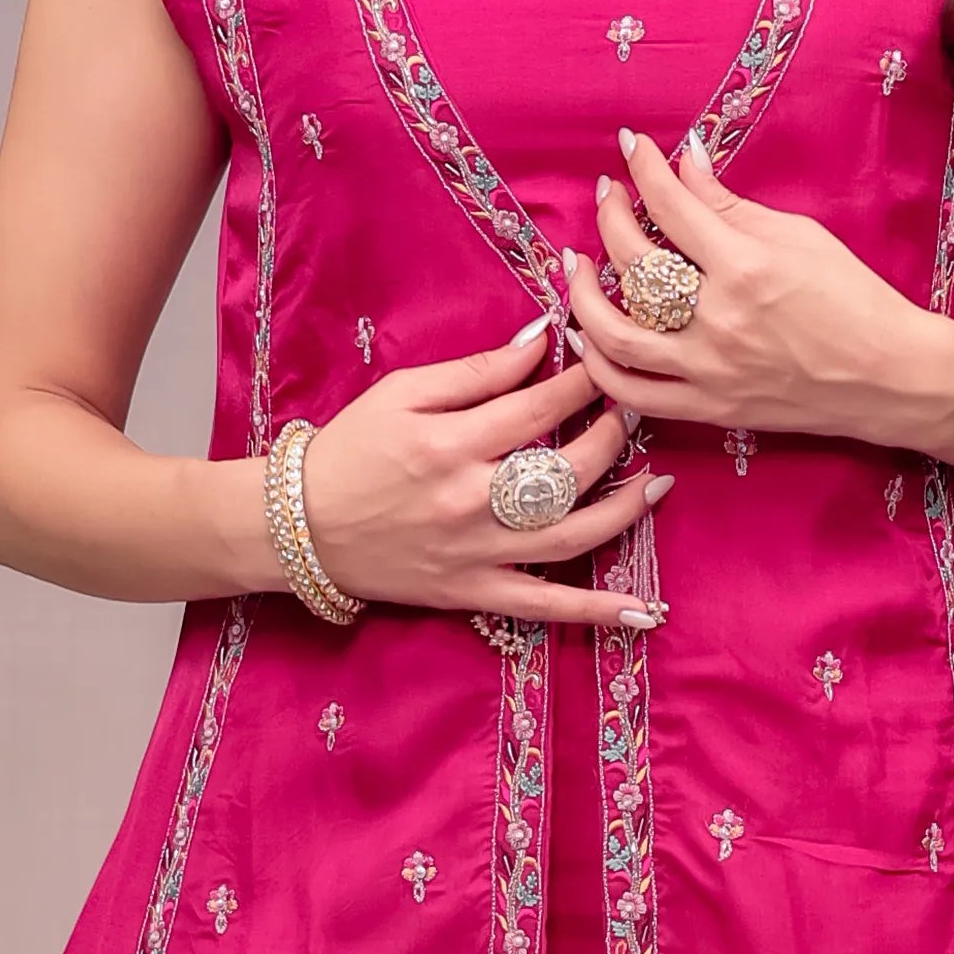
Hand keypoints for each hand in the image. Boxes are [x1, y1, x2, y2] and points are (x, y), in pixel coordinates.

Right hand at [292, 314, 667, 627]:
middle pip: (569, 469)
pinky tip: (645, 611)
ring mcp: (477, 553)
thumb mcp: (401, 393)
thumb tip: (541, 342)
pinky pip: (546, 607)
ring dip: (626, 508)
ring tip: (656, 483)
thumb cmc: (347, 451)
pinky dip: (597, 612)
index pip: (541, 406)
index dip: (585, 381)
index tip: (606, 361)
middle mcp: (472, 500)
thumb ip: (476, 370)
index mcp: (452, 442)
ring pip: (574, 534)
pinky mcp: (473, 593)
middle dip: (613, 434)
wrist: (298, 527)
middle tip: (630, 411)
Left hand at [564, 129, 953, 446]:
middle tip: (611, 196)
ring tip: (581, 265)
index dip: (645, 169)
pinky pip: (634, 394)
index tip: (633, 148)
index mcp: (744, 266)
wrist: (889, 377)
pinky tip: (589, 336)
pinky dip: (602, 366)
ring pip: (615, 335)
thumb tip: (685, 166)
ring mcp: (708, 369)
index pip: (670, 205)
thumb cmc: (856, 300)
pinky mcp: (709, 407)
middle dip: (611, 217)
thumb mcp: (801, 237)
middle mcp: (718, 318)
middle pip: (633, 262)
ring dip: (584, 295)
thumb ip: (732, 206)